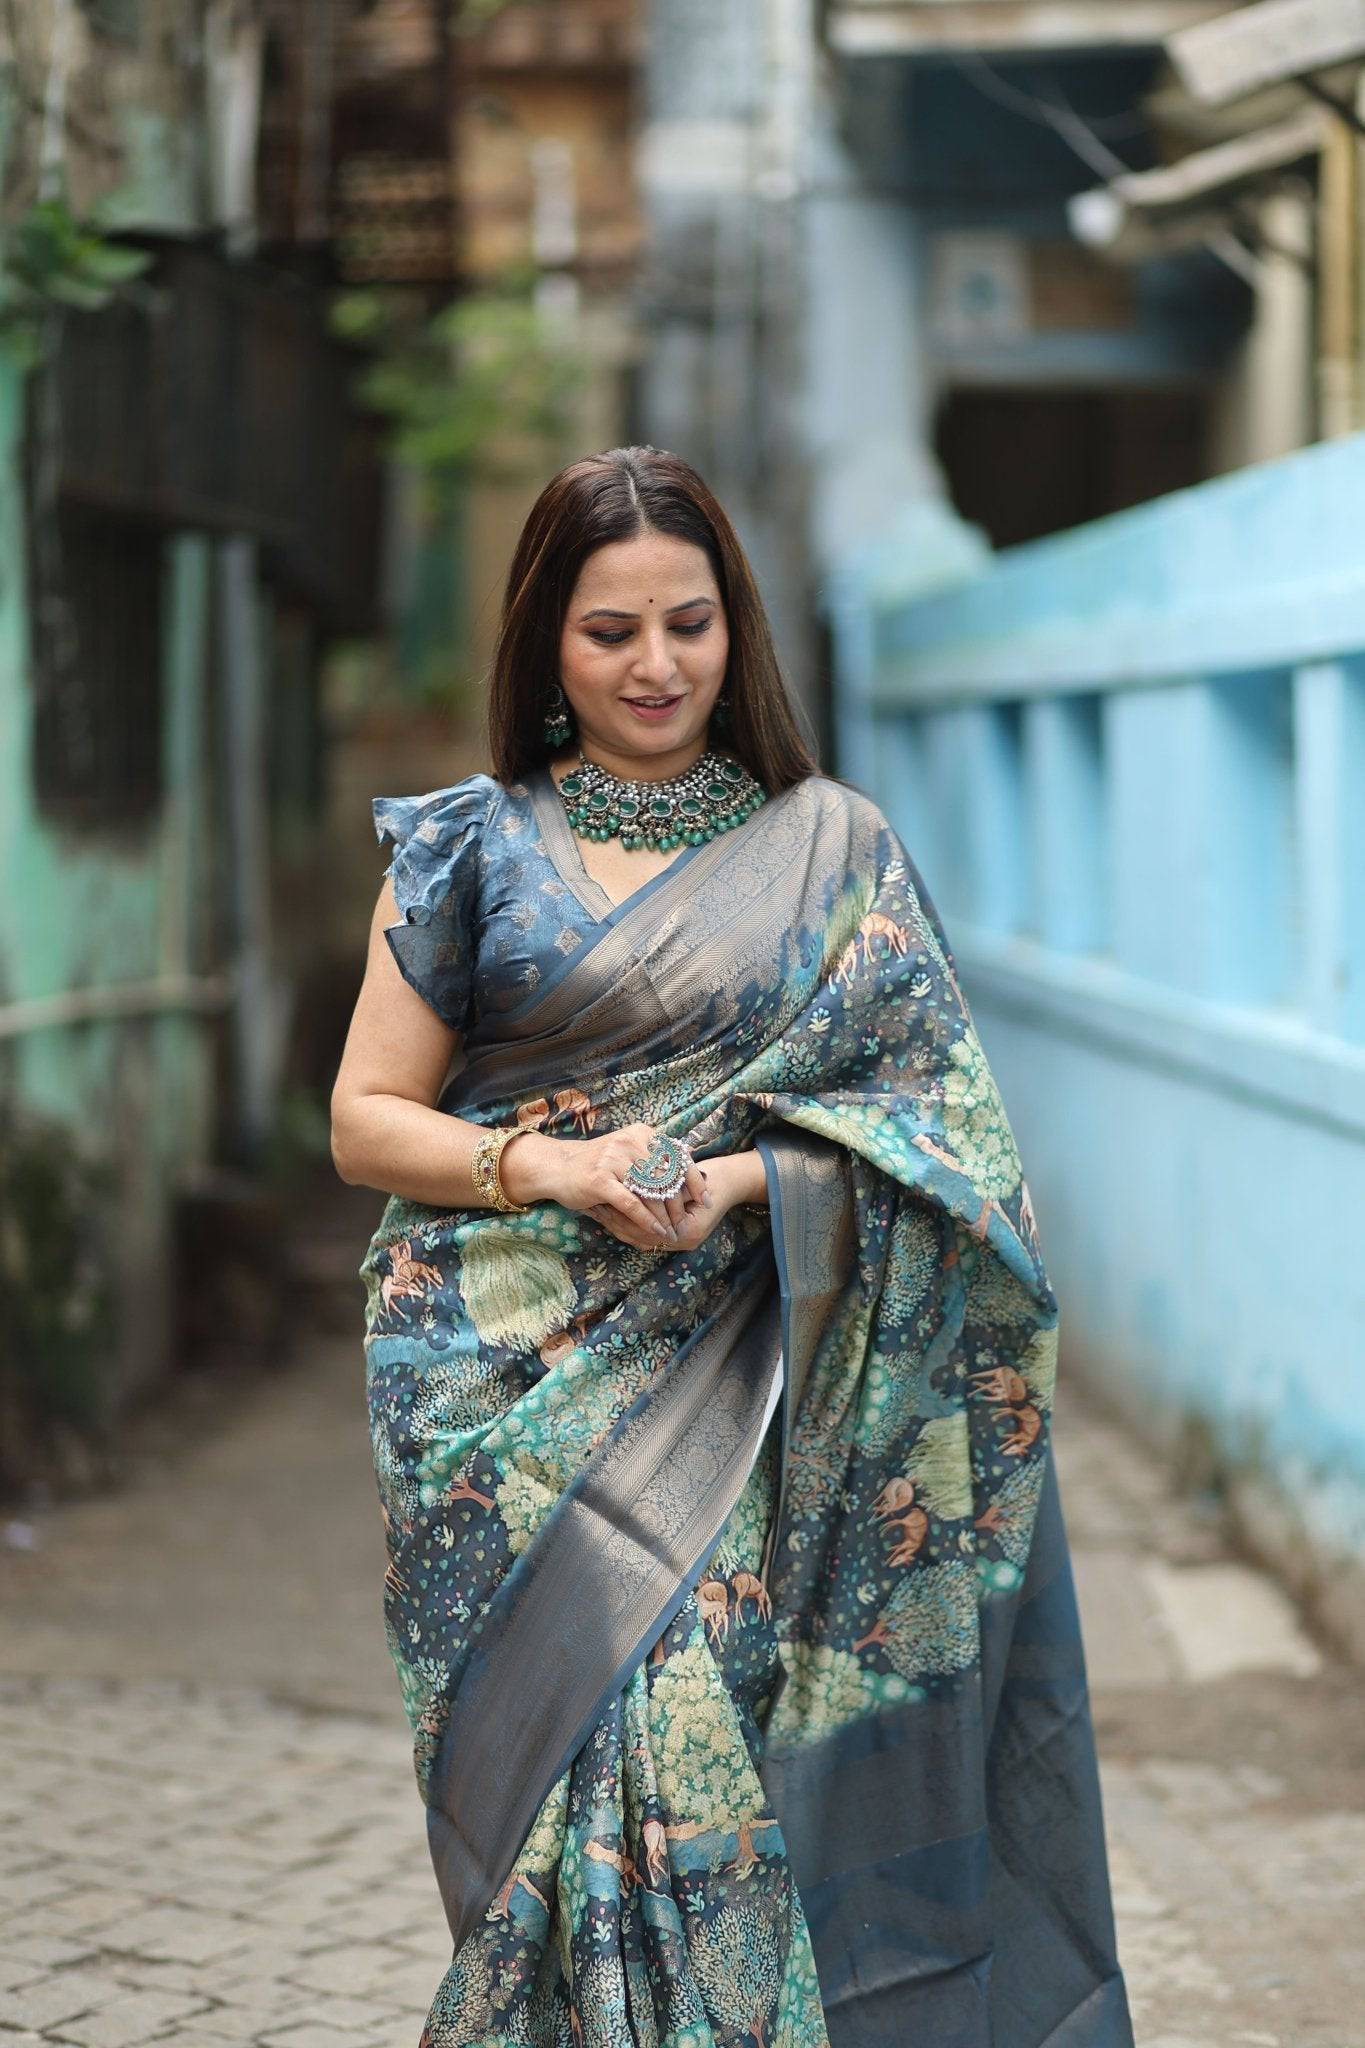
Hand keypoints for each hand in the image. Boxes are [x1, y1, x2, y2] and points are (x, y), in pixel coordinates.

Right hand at [509, 1121, 713, 1252]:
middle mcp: (629, 1143)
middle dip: (680, 1203)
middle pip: (666, 1176)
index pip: (677, 1156)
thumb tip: (689, 1154)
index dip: (694, 1179)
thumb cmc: (597, 1162)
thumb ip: (655, 1154)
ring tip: (673, 1231)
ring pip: (651, 1191)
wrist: (557, 1165)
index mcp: (641, 1134)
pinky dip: (647, 1220)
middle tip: (687, 1221)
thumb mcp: (628, 1150)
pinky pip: (632, 1203)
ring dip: (665, 1216)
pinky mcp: (600, 1180)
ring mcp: (614, 1160)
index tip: (705, 1199)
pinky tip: (656, 1231)